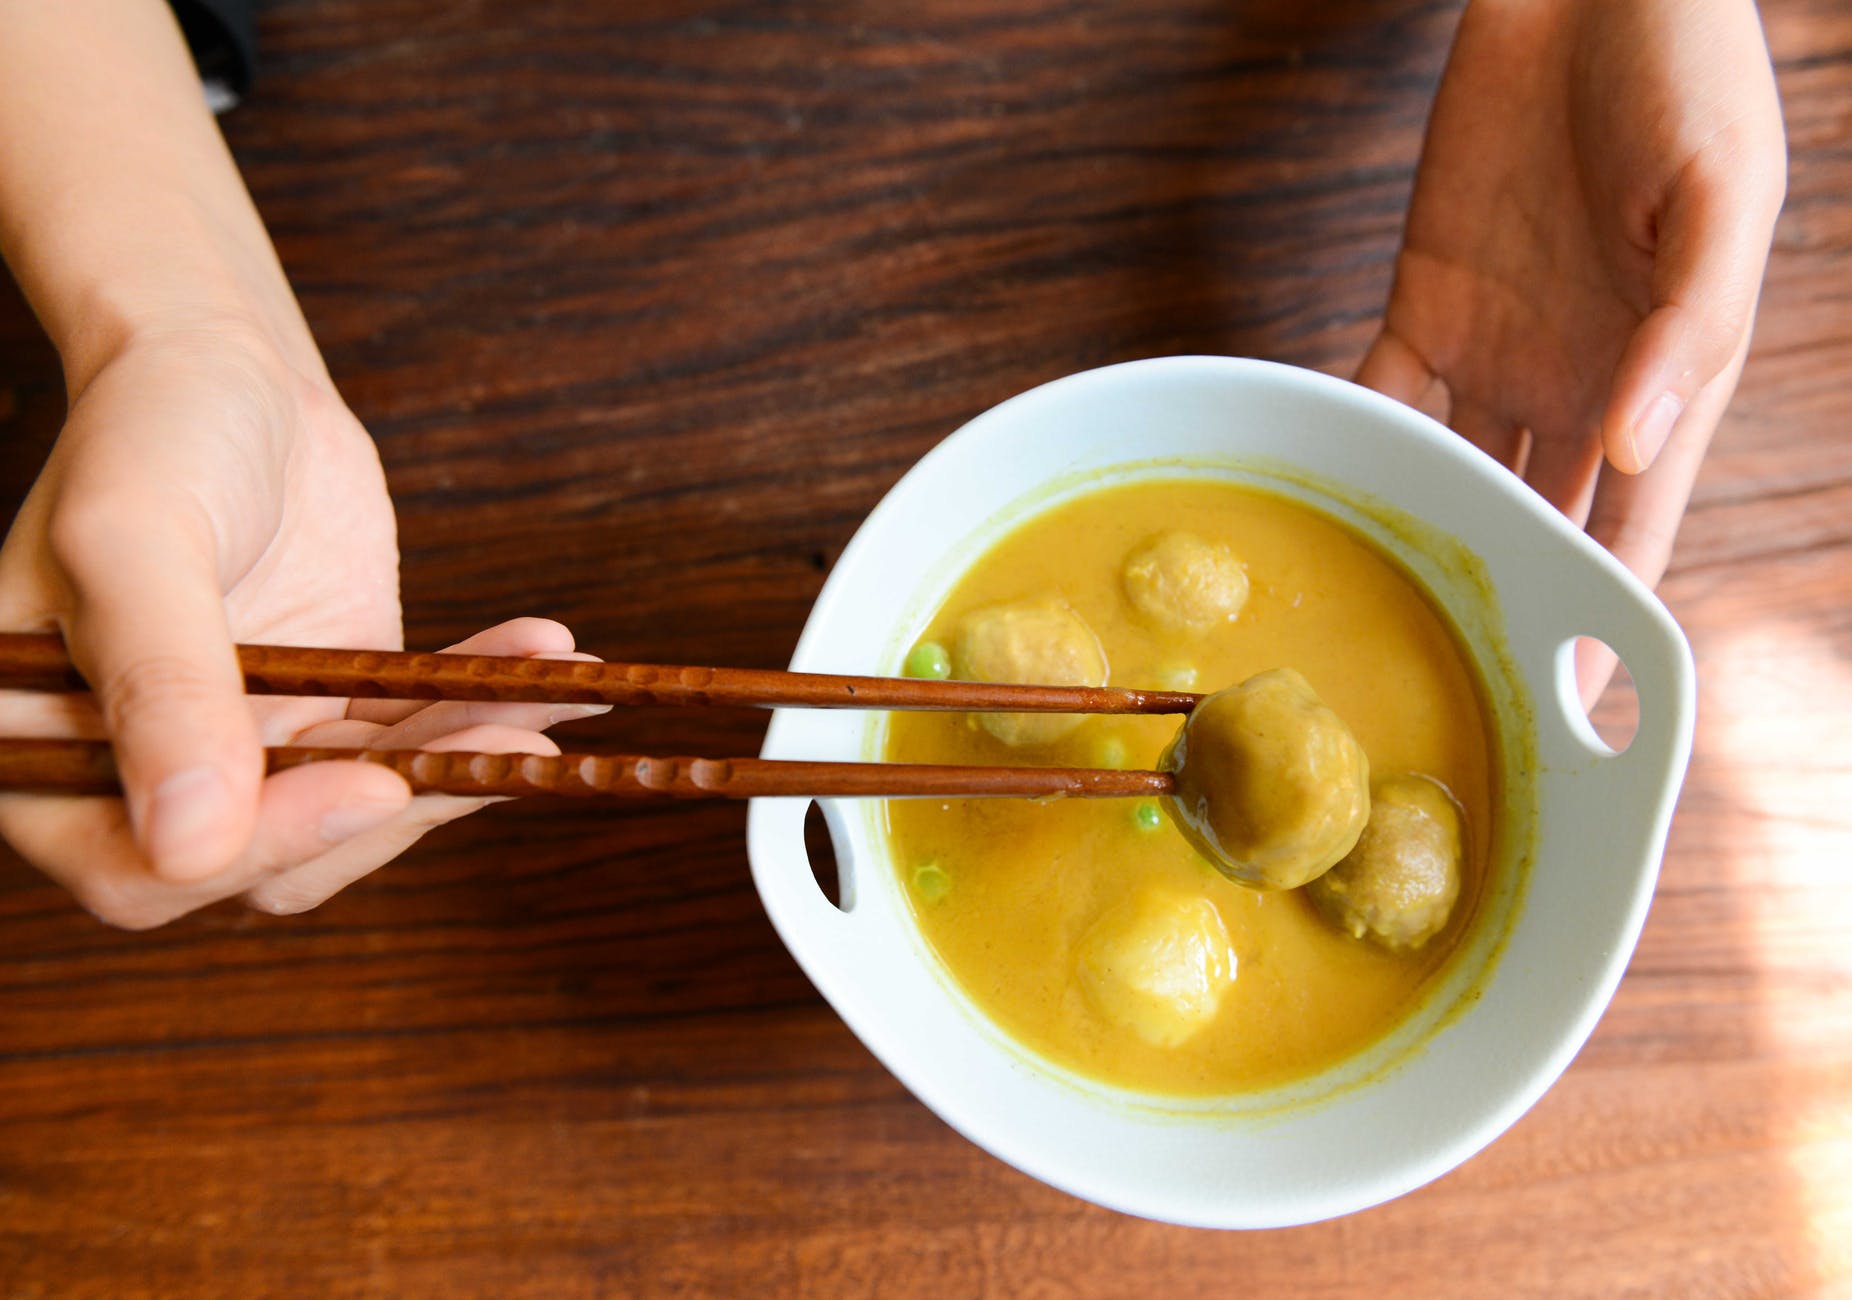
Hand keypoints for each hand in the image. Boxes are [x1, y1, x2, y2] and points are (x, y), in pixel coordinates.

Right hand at [0, 321, 603, 926]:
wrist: (224, 368)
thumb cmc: (149, 431)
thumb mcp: (136, 541)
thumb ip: (161, 688)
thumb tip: (191, 848)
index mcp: (38, 753)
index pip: (145, 872)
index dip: (264, 845)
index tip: (375, 787)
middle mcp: (137, 774)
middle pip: (268, 859)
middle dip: (395, 808)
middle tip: (505, 742)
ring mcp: (241, 747)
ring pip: (356, 808)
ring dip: (460, 763)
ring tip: (544, 703)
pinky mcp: (325, 710)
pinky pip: (406, 740)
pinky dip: (480, 711)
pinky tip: (552, 663)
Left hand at [1359, 0, 1785, 660]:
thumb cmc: (1688, 76)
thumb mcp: (1720, 194)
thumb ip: (1686, 322)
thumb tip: (1634, 445)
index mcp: (1661, 379)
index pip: (1632, 522)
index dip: (1601, 609)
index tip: (1569, 700)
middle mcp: (1574, 386)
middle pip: (1532, 520)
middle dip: (1499, 600)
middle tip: (1447, 688)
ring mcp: (1495, 351)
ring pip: (1447, 473)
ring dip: (1415, 538)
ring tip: (1370, 623)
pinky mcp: (1425, 303)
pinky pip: (1381, 392)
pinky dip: (1353, 441)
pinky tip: (1324, 501)